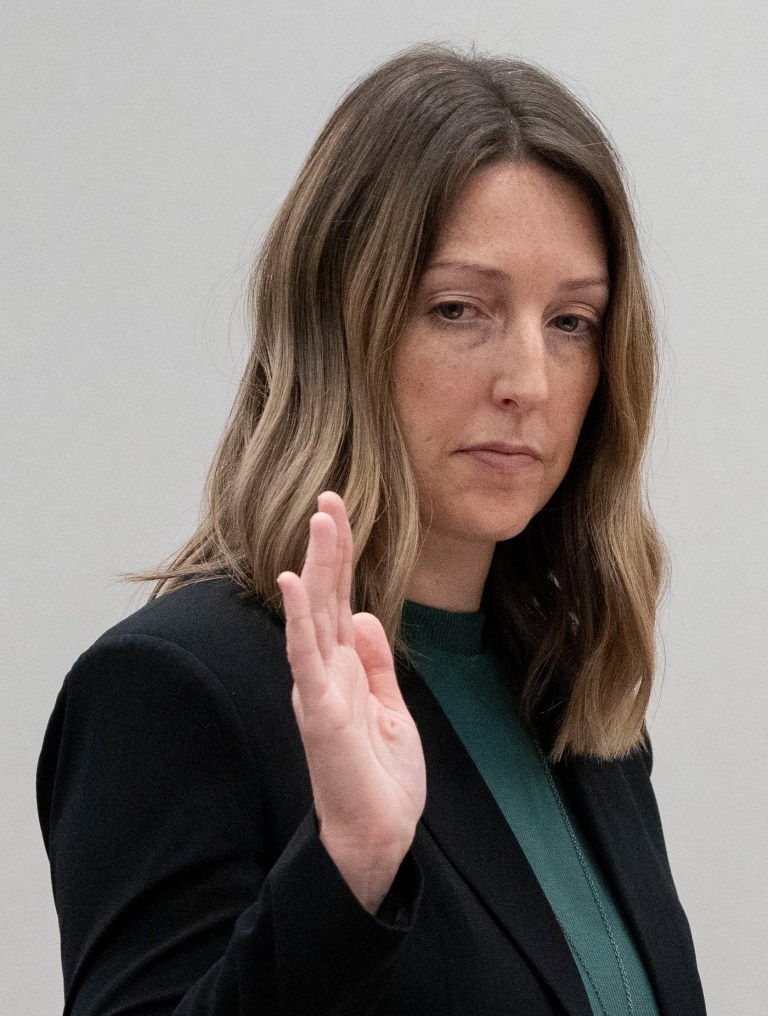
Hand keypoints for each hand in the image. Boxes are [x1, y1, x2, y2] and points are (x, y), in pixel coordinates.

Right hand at [277, 491, 425, 912]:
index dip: (340, 556)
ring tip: (321, 520)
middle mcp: (326, 670)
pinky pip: (307, 658)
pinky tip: (295, 583)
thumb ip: (375, 661)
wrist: (377, 835)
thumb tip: (363, 616)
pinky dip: (299, 619)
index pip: (339, 598)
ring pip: (315, 614)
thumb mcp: (389, 706)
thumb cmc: (380, 776)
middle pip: (325, 595)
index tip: (339, 512)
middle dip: (330, 545)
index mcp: (344, 667)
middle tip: (331, 496)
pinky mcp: (321, 712)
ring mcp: (320, 688)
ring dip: (317, 565)